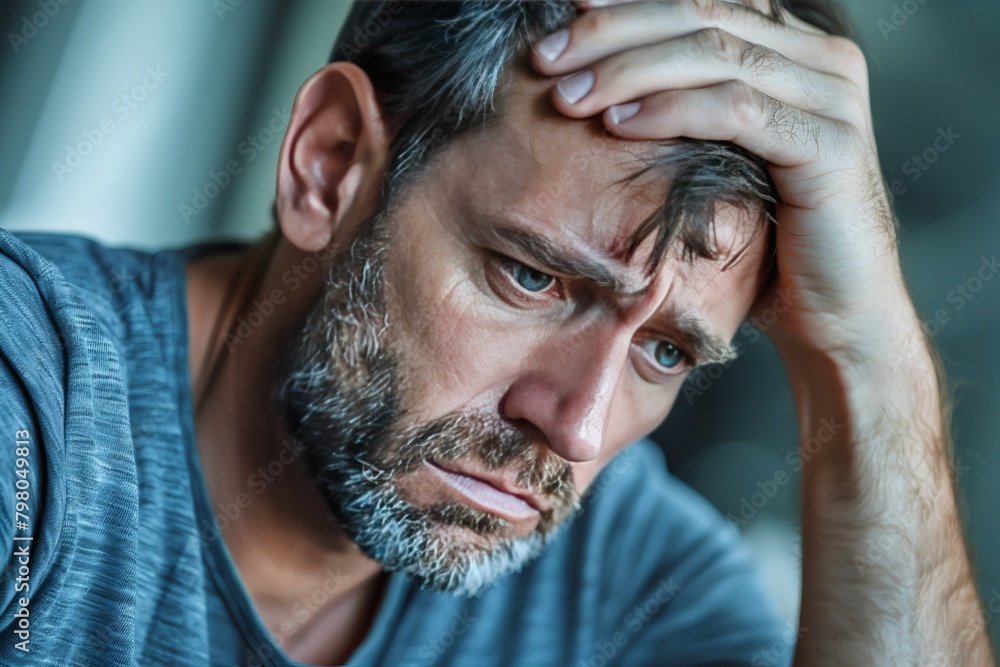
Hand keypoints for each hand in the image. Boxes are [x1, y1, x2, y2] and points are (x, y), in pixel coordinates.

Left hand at [531, 0, 916, 369]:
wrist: (836, 313)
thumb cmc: (767, 241)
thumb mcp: (722, 158)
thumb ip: (689, 108)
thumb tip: (599, 80)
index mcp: (797, 50)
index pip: (707, 0)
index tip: (568, 9)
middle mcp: (823, 59)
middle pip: (705, 12)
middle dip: (615, 29)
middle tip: (548, 55)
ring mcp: (832, 98)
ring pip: (714, 54)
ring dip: (628, 69)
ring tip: (567, 95)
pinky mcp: (829, 146)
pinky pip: (735, 110)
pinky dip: (669, 110)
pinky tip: (616, 122)